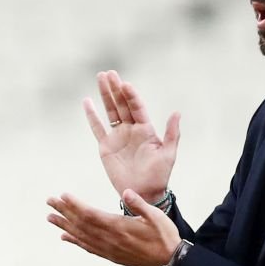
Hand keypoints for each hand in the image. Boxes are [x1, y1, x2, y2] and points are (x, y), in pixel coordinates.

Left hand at [46, 189, 181, 265]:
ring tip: (50, 217)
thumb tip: (126, 192)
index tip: (62, 195)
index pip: (91, 215)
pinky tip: (65, 236)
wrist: (170, 262)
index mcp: (120, 227)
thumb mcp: (156, 217)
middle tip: (49, 201)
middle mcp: (110, 239)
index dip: (75, 205)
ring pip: (81, 236)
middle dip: (64, 211)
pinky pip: (88, 247)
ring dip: (65, 225)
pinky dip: (75, 241)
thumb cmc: (165, 237)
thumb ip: (140, 204)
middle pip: (82, 224)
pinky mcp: (111, 255)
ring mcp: (109, 249)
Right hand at [84, 71, 179, 202]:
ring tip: (100, 77)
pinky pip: (97, 128)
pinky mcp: (106, 146)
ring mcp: (118, 136)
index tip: (125, 84)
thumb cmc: (159, 174)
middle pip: (122, 104)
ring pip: (110, 111)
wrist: (144, 192)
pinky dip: (91, 116)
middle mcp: (131, 129)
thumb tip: (177, 112)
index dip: (131, 95)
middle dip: (115, 89)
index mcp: (146, 129)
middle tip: (109, 73)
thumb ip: (172, 133)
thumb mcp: (168, 154)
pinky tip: (87, 101)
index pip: (137, 107)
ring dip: (105, 95)